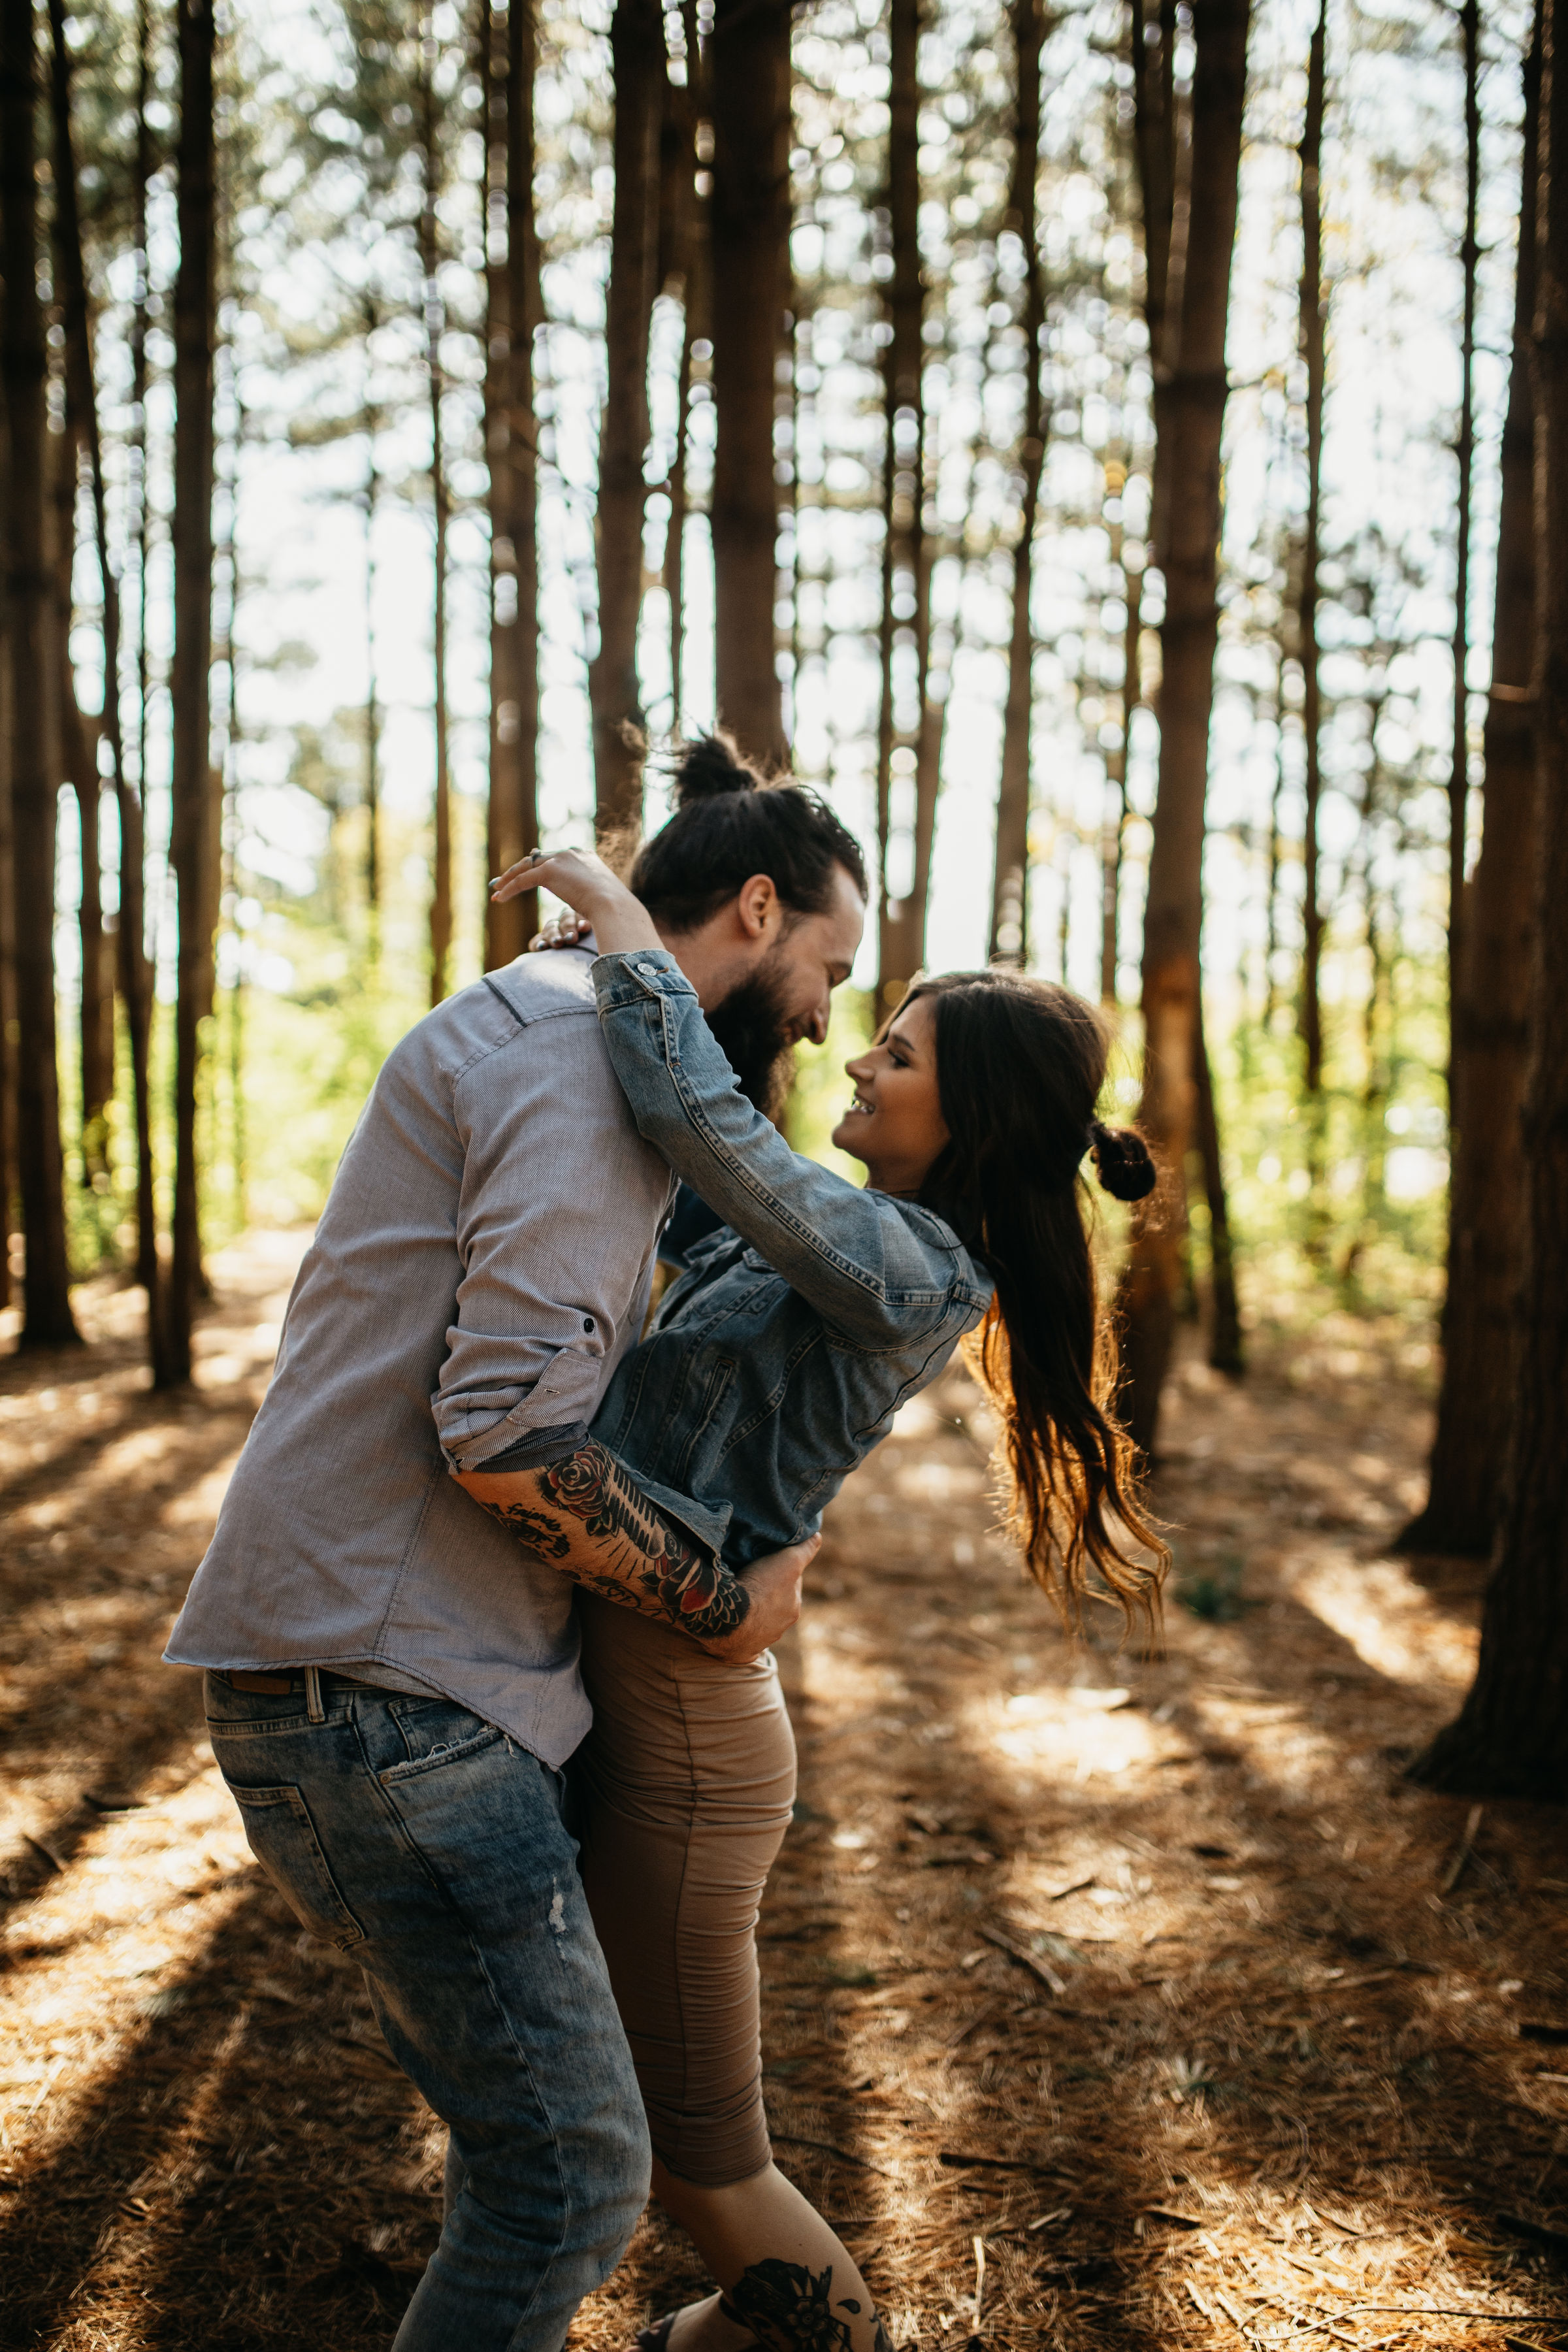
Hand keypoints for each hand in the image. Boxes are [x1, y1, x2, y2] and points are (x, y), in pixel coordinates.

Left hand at [490, 846, 662, 956]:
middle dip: (519, 870)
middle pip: (537, 858)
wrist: (614, 907)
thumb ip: (588, 894)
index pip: (554, 858)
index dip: (538, 867)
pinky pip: (522, 880)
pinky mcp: (549, 871)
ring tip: (496, 889)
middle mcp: (571, 853)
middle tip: (503, 880)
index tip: (527, 876)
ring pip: (526, 866)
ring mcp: (560, 859)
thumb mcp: (600, 898)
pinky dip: (509, 889)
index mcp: (585, 856)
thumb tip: (587, 906)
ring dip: (509, 878)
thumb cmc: (613, 910)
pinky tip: (499, 899)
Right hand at [695, 1535, 817, 1664]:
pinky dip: (737, 1626)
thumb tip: (818, 1537)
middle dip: (767, 1592)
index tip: (768, 1562)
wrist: (729, 1618)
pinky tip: (729, 1617)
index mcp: (793, 1607)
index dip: (781, 1570)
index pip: (791, 1584)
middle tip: (750, 1576)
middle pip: (776, 1603)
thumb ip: (804, 1550)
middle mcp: (780, 1627)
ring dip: (751, 1609)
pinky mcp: (740, 1651)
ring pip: (758, 1620)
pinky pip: (740, 1635)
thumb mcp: (787, 1561)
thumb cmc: (760, 1588)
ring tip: (737, 1595)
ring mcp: (760, 1641)